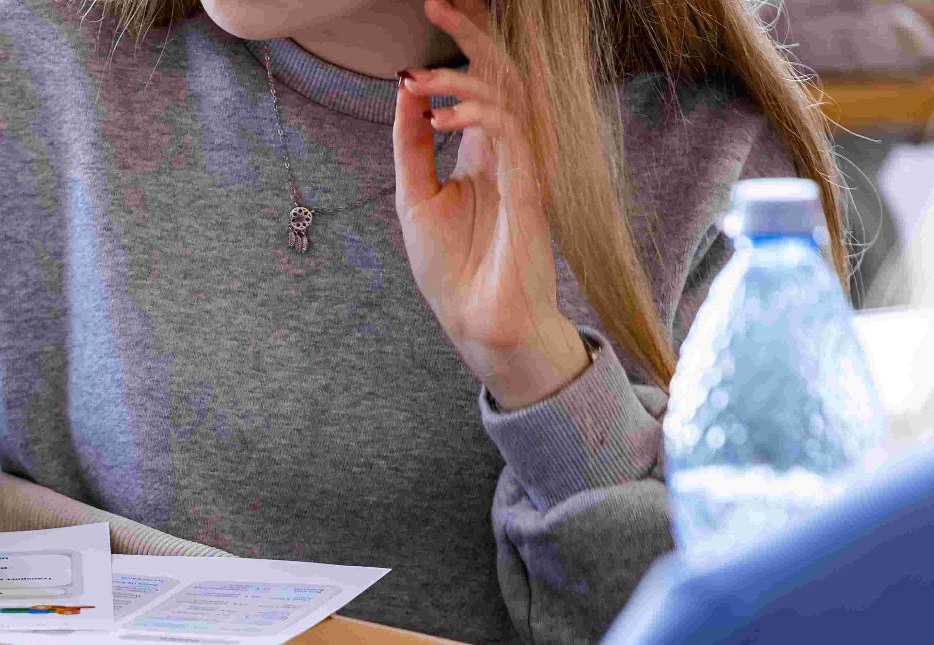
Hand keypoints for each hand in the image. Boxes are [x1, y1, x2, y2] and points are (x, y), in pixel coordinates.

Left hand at [393, 0, 590, 410]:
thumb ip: (410, 145)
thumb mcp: (415, 198)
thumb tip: (403, 90)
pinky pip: (510, 134)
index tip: (430, 9)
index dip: (460, 42)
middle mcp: (508, 149)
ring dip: (461, 79)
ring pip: (508, 95)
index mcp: (483, 148)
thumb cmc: (452, 268)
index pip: (480, 79)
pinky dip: (474, 117)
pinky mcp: (530, 188)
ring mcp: (524, 166)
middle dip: (470, 34)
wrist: (477, 323)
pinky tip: (437, 120)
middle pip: (501, 72)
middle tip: (436, 5)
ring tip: (420, 83)